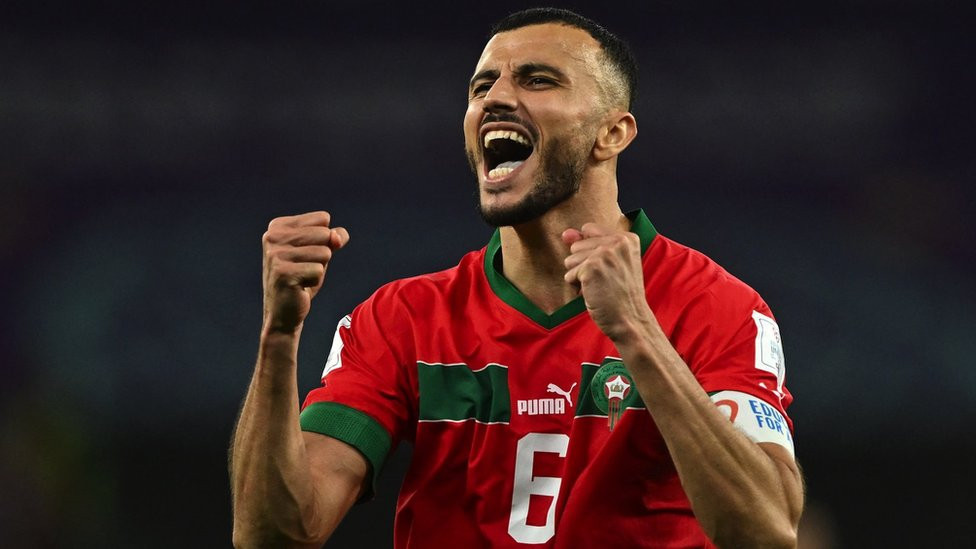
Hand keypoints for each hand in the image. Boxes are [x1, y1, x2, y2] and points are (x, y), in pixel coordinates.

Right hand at [262, 211, 348, 333]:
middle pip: (325, 234)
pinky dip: (315, 281)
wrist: (284, 311)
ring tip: (302, 277)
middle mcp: (272, 237)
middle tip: (304, 268)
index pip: (323, 219)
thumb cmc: (302, 278)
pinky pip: (319, 270)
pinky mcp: (282, 272)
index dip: (324, 240)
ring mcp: (275, 254)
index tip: (306, 254)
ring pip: (324, 252)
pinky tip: (300, 286)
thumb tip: (339, 236)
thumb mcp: (320, 253)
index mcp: (278, 226)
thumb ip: (333, 238)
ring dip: (319, 268)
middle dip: (323, 255)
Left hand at [562, 223, 650, 340]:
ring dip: (579, 275)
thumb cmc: (621, 294)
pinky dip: (577, 286)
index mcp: (627, 238)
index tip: (606, 267)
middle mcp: (618, 242)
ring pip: (571, 259)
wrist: (630, 319)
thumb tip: (566, 233)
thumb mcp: (612, 263)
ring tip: (599, 285)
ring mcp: (605, 253)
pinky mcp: (592, 267)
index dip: (589, 251)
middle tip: (604, 279)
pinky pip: (569, 274)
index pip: (588, 229)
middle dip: (583, 264)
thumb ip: (588, 243)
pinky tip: (594, 292)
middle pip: (577, 245)